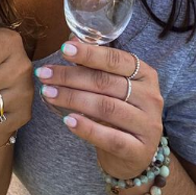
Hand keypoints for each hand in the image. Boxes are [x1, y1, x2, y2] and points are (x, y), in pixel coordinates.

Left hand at [37, 39, 163, 178]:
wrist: (135, 155)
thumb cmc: (120, 115)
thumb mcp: (114, 88)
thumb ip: (97, 66)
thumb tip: (72, 40)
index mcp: (146, 75)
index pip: (116, 60)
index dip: (90, 54)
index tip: (64, 49)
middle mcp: (150, 97)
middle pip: (106, 83)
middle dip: (71, 77)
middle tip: (44, 74)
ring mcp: (147, 124)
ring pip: (106, 108)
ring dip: (73, 99)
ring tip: (48, 94)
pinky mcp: (138, 149)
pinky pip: (109, 137)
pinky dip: (87, 128)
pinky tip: (67, 120)